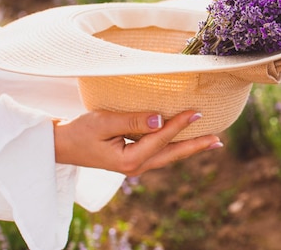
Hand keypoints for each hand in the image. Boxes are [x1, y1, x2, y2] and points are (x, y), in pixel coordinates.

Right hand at [53, 110, 222, 176]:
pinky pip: (160, 153)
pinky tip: (186, 141)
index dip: (180, 124)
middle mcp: (135, 167)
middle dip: (196, 146)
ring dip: (189, 148)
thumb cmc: (79, 131)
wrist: (62, 146)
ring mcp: (135, 166)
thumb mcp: (103, 121)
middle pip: (172, 154)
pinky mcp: (133, 160)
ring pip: (168, 156)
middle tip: (218, 140)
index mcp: (128, 159)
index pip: (161, 138)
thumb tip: (159, 119)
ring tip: (211, 142)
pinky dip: (175, 146)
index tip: (198, 112)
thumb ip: (132, 120)